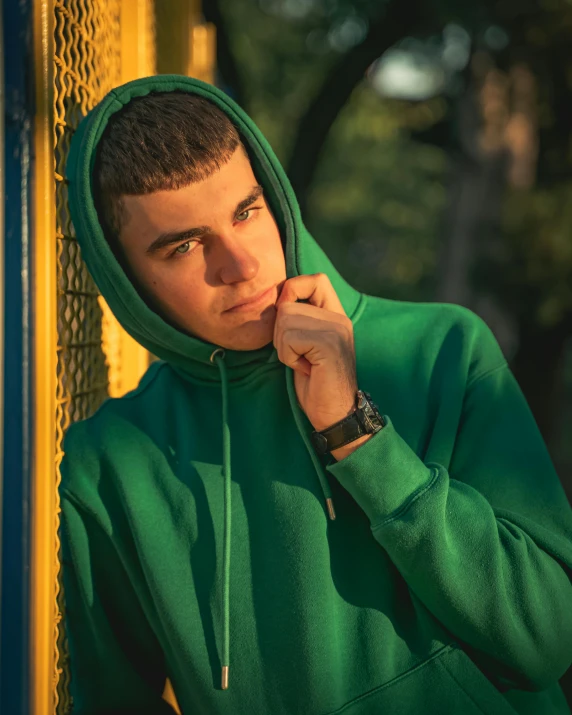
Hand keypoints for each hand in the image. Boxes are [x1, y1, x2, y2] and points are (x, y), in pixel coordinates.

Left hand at [273, 273, 357, 432]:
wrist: (336, 414)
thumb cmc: (316, 383)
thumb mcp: (305, 346)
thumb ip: (298, 320)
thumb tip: (277, 299)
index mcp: (336, 315)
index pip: (315, 280)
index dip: (293, 291)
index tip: (289, 321)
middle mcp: (340, 318)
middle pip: (288, 304)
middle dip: (280, 334)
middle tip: (298, 356)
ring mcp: (336, 329)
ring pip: (285, 321)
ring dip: (284, 348)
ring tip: (303, 364)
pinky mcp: (328, 343)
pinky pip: (289, 339)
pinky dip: (288, 357)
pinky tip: (305, 370)